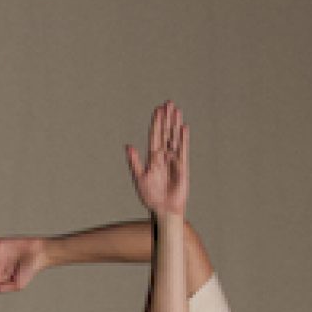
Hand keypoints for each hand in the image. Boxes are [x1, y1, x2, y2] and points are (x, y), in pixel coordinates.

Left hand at [125, 102, 189, 218]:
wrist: (163, 209)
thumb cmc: (150, 196)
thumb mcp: (139, 177)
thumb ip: (134, 161)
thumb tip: (128, 146)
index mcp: (152, 157)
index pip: (155, 135)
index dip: (156, 122)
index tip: (157, 109)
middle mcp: (164, 155)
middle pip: (166, 132)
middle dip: (167, 118)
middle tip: (168, 103)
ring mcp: (174, 159)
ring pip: (175, 137)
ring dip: (175, 124)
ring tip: (177, 110)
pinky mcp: (182, 166)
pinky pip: (183, 149)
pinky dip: (183, 139)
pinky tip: (183, 127)